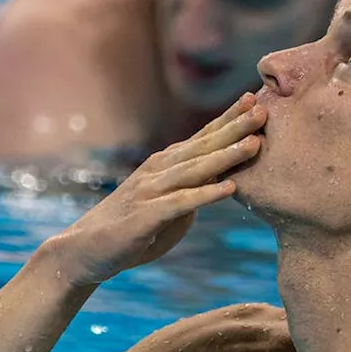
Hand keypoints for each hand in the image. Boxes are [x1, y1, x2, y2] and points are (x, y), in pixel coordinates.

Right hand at [48, 92, 265, 285]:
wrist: (86, 250)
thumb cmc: (132, 231)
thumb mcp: (169, 208)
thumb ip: (193, 193)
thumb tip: (221, 184)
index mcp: (166, 165)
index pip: (203, 138)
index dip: (229, 119)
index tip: (256, 101)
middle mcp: (159, 170)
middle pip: (203, 146)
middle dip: (234, 127)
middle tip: (264, 109)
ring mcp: (151, 191)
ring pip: (195, 169)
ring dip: (226, 156)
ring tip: (254, 144)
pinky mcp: (146, 216)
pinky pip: (181, 202)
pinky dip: (206, 195)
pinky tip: (229, 189)